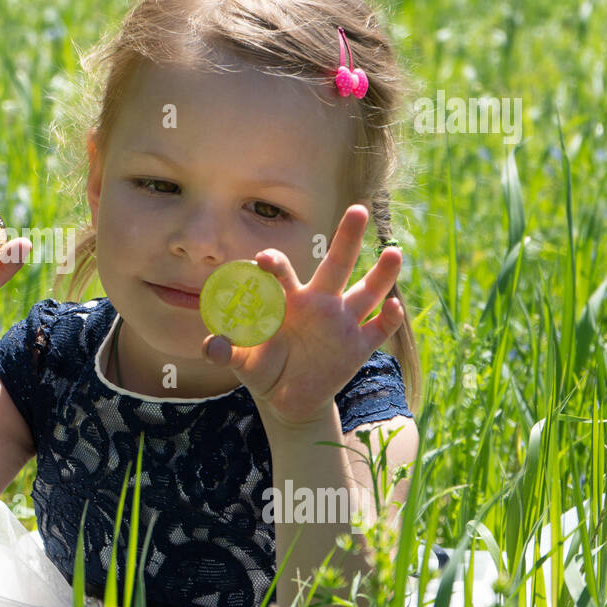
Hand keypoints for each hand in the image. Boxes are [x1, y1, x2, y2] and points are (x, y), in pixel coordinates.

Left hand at [201, 204, 404, 428]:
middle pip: (336, 264)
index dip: (274, 263)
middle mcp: (318, 302)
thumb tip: (211, 345)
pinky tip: (396, 307)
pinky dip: (389, 320)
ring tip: (394, 252)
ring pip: (367, 292)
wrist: (286, 397)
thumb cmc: (262, 366)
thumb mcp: (241, 361)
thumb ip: (226, 352)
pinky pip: (378, 330)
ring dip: (382, 274)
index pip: (283, 272)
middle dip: (347, 238)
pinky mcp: (356, 347)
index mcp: (287, 299)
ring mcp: (341, 323)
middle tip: (358, 209)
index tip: (262, 259)